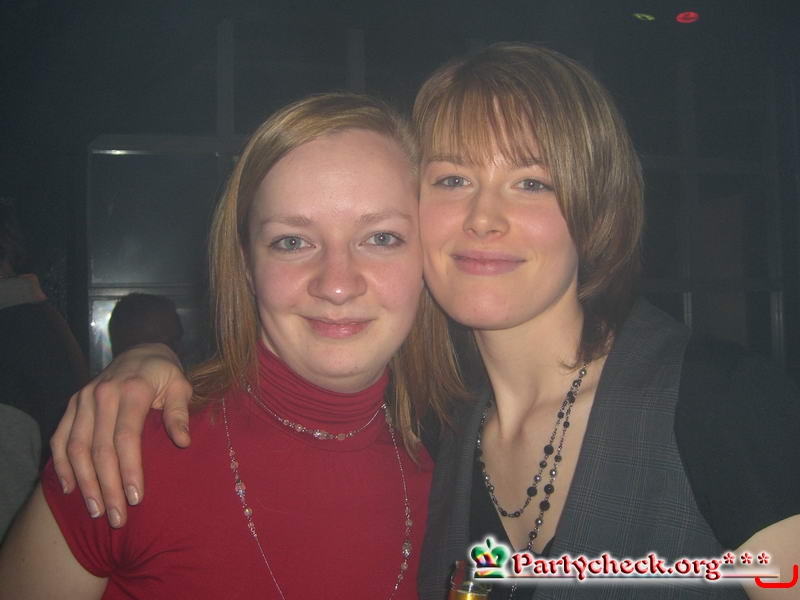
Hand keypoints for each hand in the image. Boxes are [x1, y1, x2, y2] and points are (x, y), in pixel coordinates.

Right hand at [50, 343, 192, 527]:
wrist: (141, 350)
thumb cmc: (165, 374)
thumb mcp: (181, 386)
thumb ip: (179, 413)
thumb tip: (183, 442)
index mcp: (132, 390)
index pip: (126, 437)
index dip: (129, 470)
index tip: (136, 499)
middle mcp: (102, 394)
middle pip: (100, 449)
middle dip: (108, 486)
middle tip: (116, 518)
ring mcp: (83, 399)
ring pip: (76, 448)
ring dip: (84, 483)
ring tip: (96, 511)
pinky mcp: (72, 404)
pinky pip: (60, 438)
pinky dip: (62, 465)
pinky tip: (70, 489)